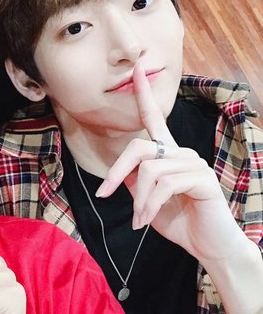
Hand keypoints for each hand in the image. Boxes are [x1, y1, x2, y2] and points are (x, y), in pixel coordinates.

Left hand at [96, 61, 244, 263]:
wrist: (209, 246)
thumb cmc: (179, 222)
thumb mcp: (146, 200)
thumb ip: (135, 181)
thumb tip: (119, 172)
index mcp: (168, 153)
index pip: (154, 119)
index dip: (144, 93)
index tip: (137, 68)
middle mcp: (181, 152)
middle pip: (138, 147)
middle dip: (116, 172)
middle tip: (104, 194)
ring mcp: (194, 163)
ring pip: (150, 170)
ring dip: (138, 200)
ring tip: (139, 219)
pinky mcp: (202, 179)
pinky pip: (165, 185)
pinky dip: (149, 206)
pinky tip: (146, 221)